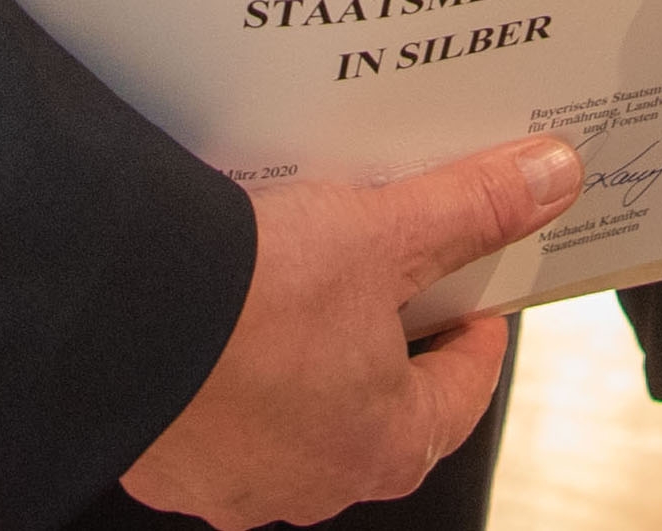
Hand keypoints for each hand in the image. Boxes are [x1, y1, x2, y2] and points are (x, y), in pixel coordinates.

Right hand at [119, 134, 578, 524]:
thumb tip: (550, 181)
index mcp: (381, 446)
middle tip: (395, 262)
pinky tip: (229, 300)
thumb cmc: (251, 302)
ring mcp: (234, 477)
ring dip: (313, 346)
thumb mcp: (383, 235)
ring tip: (308, 267)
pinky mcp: (172, 453)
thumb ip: (472, 209)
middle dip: (392, 330)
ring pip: (301, 404)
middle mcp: (311, 480)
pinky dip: (240, 357)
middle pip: (382, 401)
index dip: (477, 328)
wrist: (111, 318)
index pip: (460, 394)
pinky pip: (227, 404)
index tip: (477, 284)